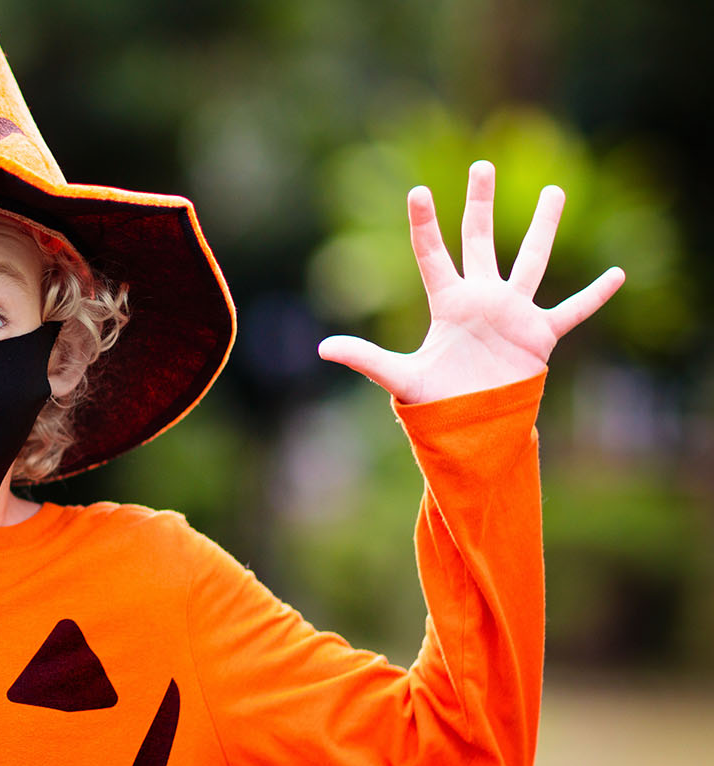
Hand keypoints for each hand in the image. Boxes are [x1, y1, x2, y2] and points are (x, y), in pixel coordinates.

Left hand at [318, 161, 625, 403]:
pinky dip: (595, 295)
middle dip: (480, 204)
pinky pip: (573, 310)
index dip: (425, 224)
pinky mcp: (540, 334)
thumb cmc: (434, 401)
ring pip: (531, 260)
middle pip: (480, 240)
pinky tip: (617, 274)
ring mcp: (513, 312)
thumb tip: (322, 348)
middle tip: (482, 166)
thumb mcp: (400, 377)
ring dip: (544, 227)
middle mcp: (481, 298)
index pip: (432, 254)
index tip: (418, 191)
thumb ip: (366, 358)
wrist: (470, 425)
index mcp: (447, 303)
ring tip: (555, 191)